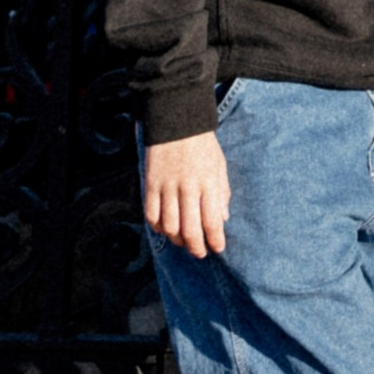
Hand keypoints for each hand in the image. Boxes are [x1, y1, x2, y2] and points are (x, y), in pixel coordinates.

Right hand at [144, 130, 230, 256]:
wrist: (176, 120)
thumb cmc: (202, 144)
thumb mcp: (220, 165)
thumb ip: (222, 192)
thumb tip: (223, 219)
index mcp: (208, 182)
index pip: (212, 221)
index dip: (215, 240)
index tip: (218, 248)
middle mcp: (187, 187)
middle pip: (190, 229)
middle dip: (196, 247)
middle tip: (200, 253)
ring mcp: (167, 186)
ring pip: (169, 226)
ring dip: (177, 240)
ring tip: (184, 242)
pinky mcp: (150, 183)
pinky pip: (151, 214)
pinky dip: (158, 227)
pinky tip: (165, 228)